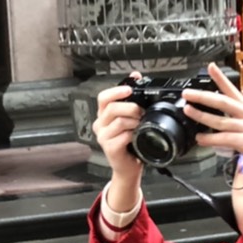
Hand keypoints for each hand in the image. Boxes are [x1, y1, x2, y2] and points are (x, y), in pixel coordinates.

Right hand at [92, 81, 143, 199]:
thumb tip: (135, 75)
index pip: (103, 98)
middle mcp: (100, 125)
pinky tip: (137, 136)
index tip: (130, 88)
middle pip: (112, 108)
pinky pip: (123, 136)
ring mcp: (103, 137)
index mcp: (103, 115)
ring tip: (141, 125)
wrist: (128, 166)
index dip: (116, 91)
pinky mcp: (109, 148)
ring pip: (119, 121)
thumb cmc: (129, 143)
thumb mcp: (130, 118)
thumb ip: (130, 98)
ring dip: (134, 121)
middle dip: (131, 107)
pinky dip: (133, 134)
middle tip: (141, 112)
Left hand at [182, 63, 242, 212]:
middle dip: (203, 96)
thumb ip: (237, 128)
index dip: (221, 78)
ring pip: (221, 120)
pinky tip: (201, 138)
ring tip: (188, 110)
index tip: (210, 67)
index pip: (233, 91)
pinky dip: (211, 139)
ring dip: (202, 115)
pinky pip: (226, 138)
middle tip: (187, 93)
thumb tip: (218, 130)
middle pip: (223, 101)